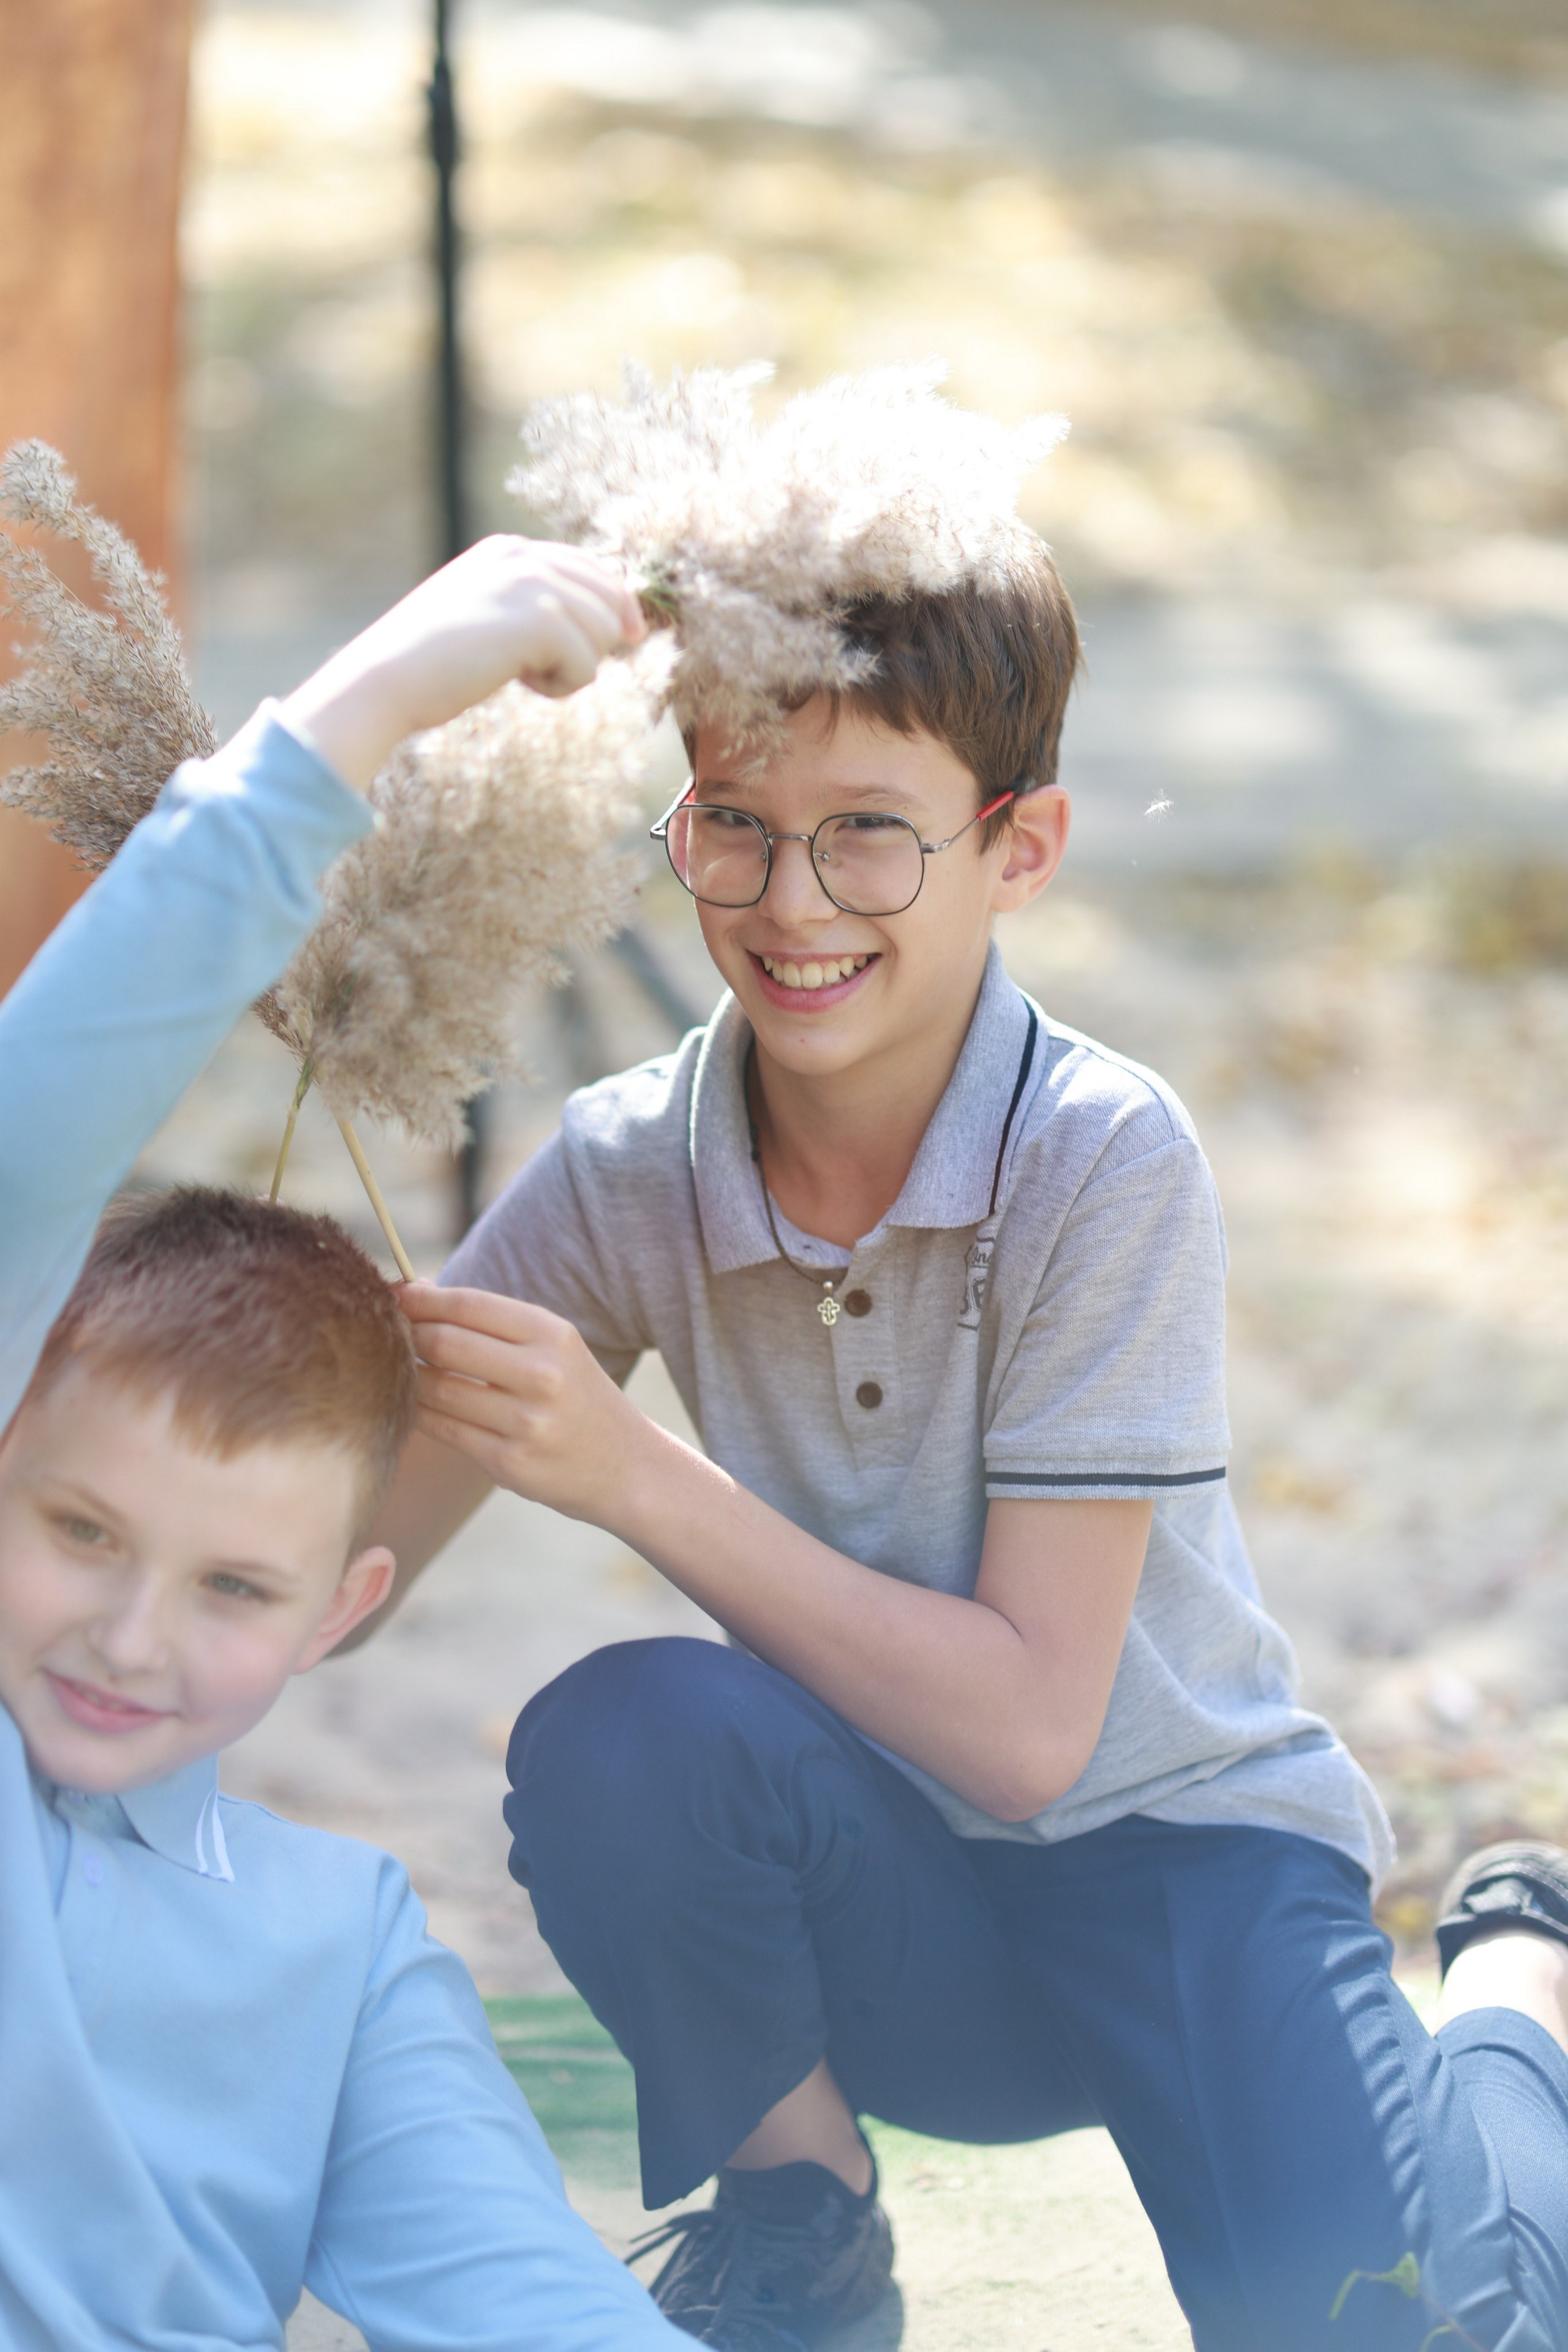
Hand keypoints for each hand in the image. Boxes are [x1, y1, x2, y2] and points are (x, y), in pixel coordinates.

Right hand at [279, 538, 645, 789]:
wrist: (387, 678)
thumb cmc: (431, 661)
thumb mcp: (485, 614)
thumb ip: (534, 605)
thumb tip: (613, 622)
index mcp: (510, 550)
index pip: (594, 568)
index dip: (619, 605)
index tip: (632, 635)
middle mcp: (524, 557)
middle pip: (610, 598)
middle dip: (593, 641)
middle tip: (544, 666)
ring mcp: (533, 584)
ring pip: (604, 634)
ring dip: (572, 667)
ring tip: (521, 674)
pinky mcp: (540, 621)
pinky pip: (587, 666)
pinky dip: (560, 687)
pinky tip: (518, 683)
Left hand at [398, 1282, 659, 1527]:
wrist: (626, 1467)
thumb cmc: (576, 1397)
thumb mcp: (553, 1348)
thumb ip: (491, 1322)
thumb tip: (417, 1292)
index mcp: (553, 1335)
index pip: (470, 1305)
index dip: (422, 1299)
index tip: (394, 1295)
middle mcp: (542, 1375)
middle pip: (446, 1344)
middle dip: (407, 1335)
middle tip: (388, 1333)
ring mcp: (526, 1422)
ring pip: (437, 1389)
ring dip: (407, 1376)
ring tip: (397, 1368)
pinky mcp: (509, 1463)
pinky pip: (444, 1430)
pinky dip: (420, 1413)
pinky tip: (414, 1404)